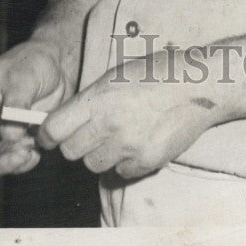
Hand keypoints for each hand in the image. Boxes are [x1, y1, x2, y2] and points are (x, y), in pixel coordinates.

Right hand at [0, 40, 72, 182]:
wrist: (57, 65)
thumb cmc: (34, 62)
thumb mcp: (25, 76)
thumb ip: (16, 104)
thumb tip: (10, 136)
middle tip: (7, 164)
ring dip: (6, 164)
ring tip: (28, 153)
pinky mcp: (15, 142)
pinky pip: (12, 161)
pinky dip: (21, 164)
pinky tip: (35, 155)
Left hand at [38, 50, 222, 179]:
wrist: (198, 85)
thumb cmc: (157, 73)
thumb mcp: (116, 76)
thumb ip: (90, 100)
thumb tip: (67, 121)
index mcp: (98, 98)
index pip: (53, 129)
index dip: (48, 134)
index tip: (50, 135)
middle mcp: (109, 124)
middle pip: (71, 152)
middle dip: (77, 144)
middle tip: (92, 133)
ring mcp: (128, 145)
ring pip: (94, 165)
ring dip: (101, 155)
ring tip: (120, 136)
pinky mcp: (147, 161)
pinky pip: (122, 172)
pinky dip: (126, 162)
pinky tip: (139, 142)